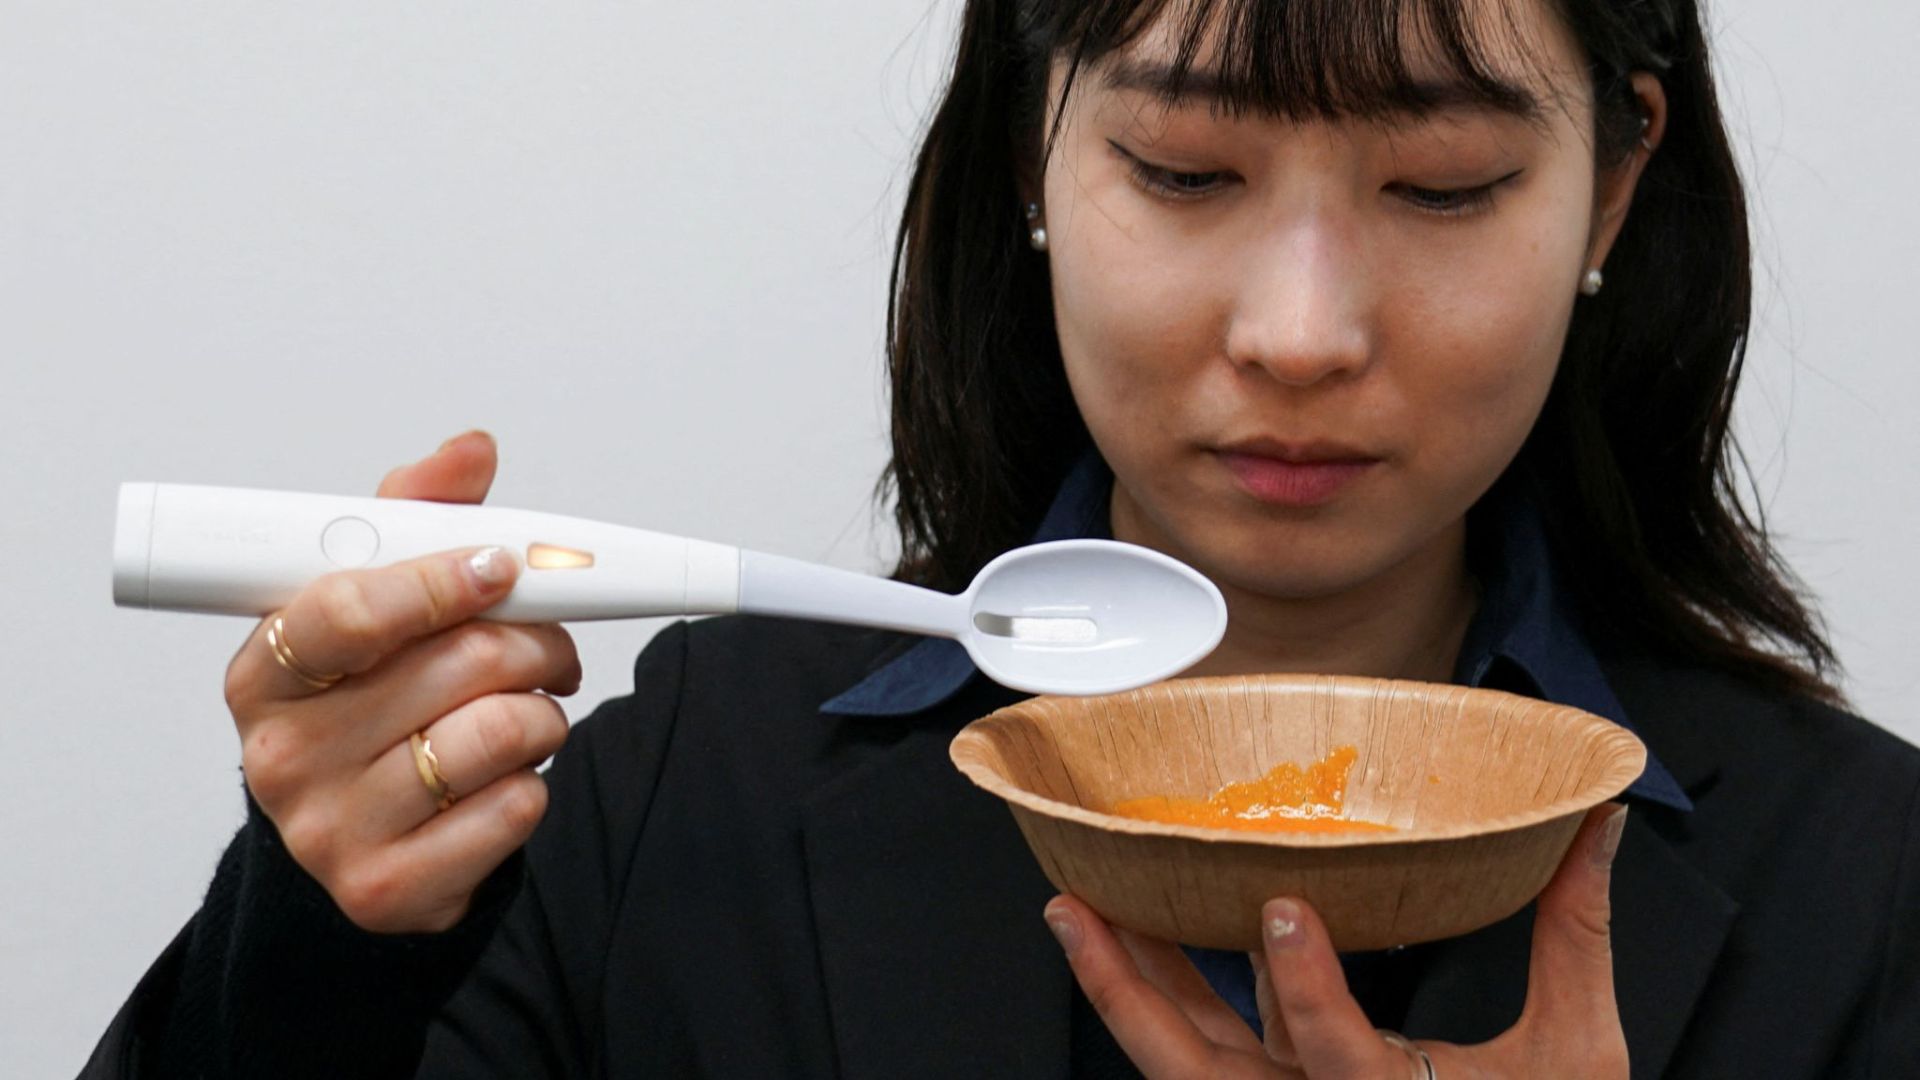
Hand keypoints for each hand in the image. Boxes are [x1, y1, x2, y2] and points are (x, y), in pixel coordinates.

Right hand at [224, 430, 582, 933]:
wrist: (360, 840)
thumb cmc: (372, 705)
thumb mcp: (378, 607)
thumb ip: (418, 520)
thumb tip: (469, 450)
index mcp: (265, 670)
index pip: (351, 610)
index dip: (442, 580)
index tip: (501, 566)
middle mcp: (282, 754)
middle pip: (458, 664)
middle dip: (533, 641)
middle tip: (543, 645)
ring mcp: (331, 830)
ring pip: (503, 733)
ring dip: (546, 712)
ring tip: (527, 710)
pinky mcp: (389, 889)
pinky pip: (517, 808)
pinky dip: (536, 780)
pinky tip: (504, 776)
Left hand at [1046, 803, 1630, 1078]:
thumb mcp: (1575, 1053)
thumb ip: (1575, 937)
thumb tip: (1594, 828)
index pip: (1335, 1054)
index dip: (1303, 988)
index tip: (1283, 909)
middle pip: (1198, 1067)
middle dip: (1130, 989)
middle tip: (1081, 909)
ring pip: (1180, 1059)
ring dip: (1125, 984)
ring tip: (1077, 912)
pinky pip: (1200, 1046)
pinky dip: (1159, 992)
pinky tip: (1132, 937)